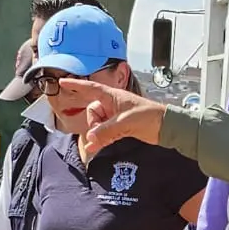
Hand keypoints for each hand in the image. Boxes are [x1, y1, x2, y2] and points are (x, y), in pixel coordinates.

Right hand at [51, 78, 165, 153]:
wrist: (166, 127)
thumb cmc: (149, 116)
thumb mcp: (125, 122)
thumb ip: (106, 130)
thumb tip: (90, 138)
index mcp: (113, 96)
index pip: (90, 88)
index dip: (76, 85)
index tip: (63, 82)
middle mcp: (113, 105)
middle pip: (92, 111)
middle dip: (93, 123)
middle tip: (99, 133)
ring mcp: (116, 116)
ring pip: (98, 124)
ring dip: (96, 133)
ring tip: (98, 144)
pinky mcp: (121, 128)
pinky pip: (105, 132)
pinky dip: (100, 139)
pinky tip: (94, 147)